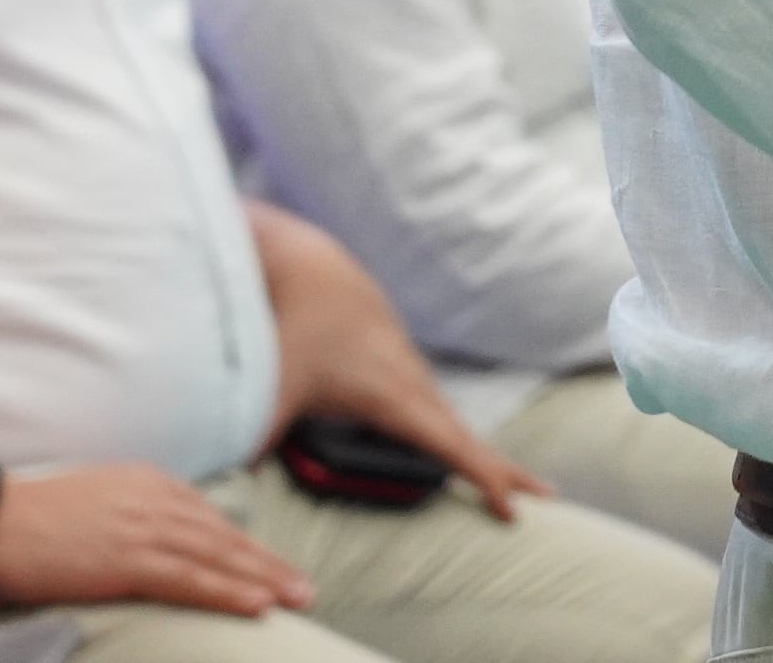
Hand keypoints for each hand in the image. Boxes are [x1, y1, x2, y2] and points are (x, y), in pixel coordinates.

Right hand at [0, 463, 311, 615]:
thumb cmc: (28, 517)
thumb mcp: (95, 500)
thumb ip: (131, 513)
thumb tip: (155, 538)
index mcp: (149, 484)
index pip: (211, 518)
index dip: (245, 546)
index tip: (273, 566)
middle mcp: (156, 500)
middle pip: (225, 537)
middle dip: (268, 564)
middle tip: (306, 588)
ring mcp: (143, 528)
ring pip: (218, 557)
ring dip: (263, 579)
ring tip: (298, 598)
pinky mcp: (126, 559)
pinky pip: (189, 578)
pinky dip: (227, 590)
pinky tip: (257, 603)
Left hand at [247, 207, 540, 522]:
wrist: (305, 263)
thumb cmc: (290, 324)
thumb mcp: (270, 384)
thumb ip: (253, 435)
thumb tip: (227, 482)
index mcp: (392, 393)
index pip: (450, 444)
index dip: (483, 478)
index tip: (513, 508)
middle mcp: (411, 383)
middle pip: (466, 435)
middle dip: (504, 469)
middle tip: (545, 501)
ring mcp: (408, 371)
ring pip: (451, 420)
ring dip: (480, 451)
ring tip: (507, 485)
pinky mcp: (396, 366)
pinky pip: (435, 408)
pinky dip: (455, 432)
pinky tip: (452, 447)